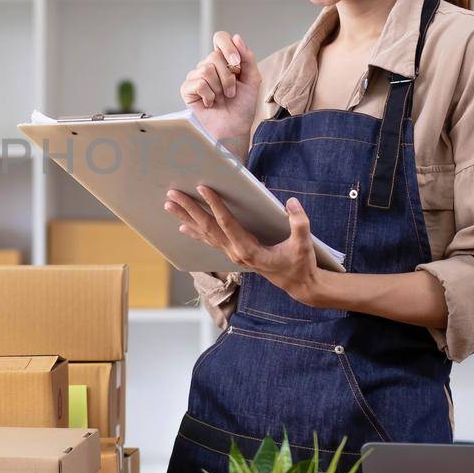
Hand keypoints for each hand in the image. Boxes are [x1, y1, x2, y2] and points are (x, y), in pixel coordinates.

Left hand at [164, 184, 320, 304]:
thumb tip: (291, 203)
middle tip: (173, 195)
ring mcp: (232, 254)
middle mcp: (235, 252)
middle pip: (208, 228)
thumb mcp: (304, 244)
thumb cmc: (300, 263)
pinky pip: (210, 241)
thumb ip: (300, 223)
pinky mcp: (234, 254)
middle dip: (189, 209)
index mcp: (249, 250)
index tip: (203, 188)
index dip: (215, 205)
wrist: (298, 284)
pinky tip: (183, 225)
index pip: (227, 223)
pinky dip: (195, 232)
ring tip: (169, 205)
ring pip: (205, 234)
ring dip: (186, 218)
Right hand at [180, 32, 259, 157]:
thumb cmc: (243, 105)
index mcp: (224, 60)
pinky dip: (209, 95)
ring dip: (220, 87)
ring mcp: (196, 76)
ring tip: (222, 98)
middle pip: (214, 56)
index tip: (237, 63)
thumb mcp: (252, 79)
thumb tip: (236, 37)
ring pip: (206, 69)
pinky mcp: (187, 89)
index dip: (228, 46)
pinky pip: (198, 83)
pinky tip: (210, 103)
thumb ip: (247, 58)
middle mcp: (208, 65)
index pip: (220, 38)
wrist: (235, 127)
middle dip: (228, 77)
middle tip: (232, 92)